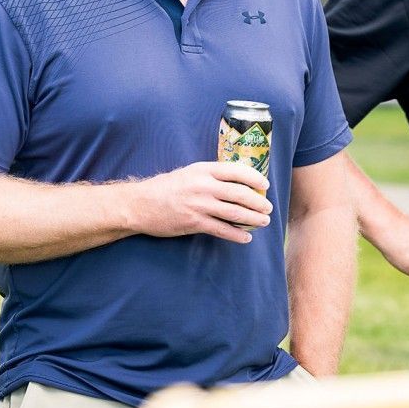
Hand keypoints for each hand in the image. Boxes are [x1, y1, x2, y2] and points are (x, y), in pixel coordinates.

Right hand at [131, 161, 272, 243]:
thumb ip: (210, 175)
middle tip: (268, 207)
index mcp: (203, 170)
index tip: (265, 185)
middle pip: (240, 193)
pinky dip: (237, 234)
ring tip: (263, 221)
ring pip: (234, 212)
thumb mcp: (189, 173)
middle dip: (258, 202)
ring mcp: (199, 205)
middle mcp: (203, 186)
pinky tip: (246, 237)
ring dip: (253, 218)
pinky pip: (221, 229)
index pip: (236, 170)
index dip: (255, 177)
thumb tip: (236, 181)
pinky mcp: (194, 223)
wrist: (140, 204)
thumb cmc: (166, 187)